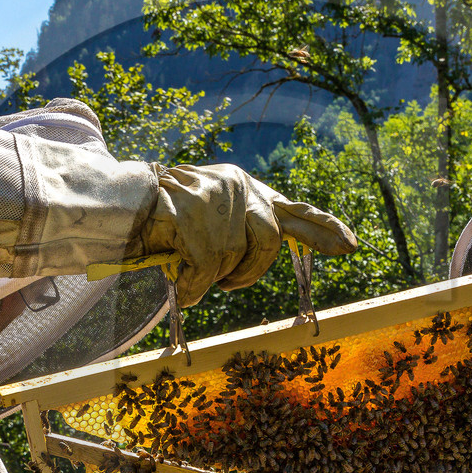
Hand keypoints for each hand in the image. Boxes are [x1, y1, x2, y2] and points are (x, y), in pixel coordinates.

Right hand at [143, 164, 356, 306]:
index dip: (323, 229)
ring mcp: (215, 196)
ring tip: (191, 276)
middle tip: (225, 284)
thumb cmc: (163, 221)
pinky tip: (179, 283)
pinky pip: (206, 269)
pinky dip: (193, 286)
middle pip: (269, 241)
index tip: (352, 246)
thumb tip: (269, 251)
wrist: (119, 204)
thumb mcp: (211, 218)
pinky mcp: (192, 213)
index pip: (292, 209)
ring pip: (236, 256)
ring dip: (216, 278)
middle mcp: (237, 186)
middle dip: (250, 273)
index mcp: (245, 188)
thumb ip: (241, 229)